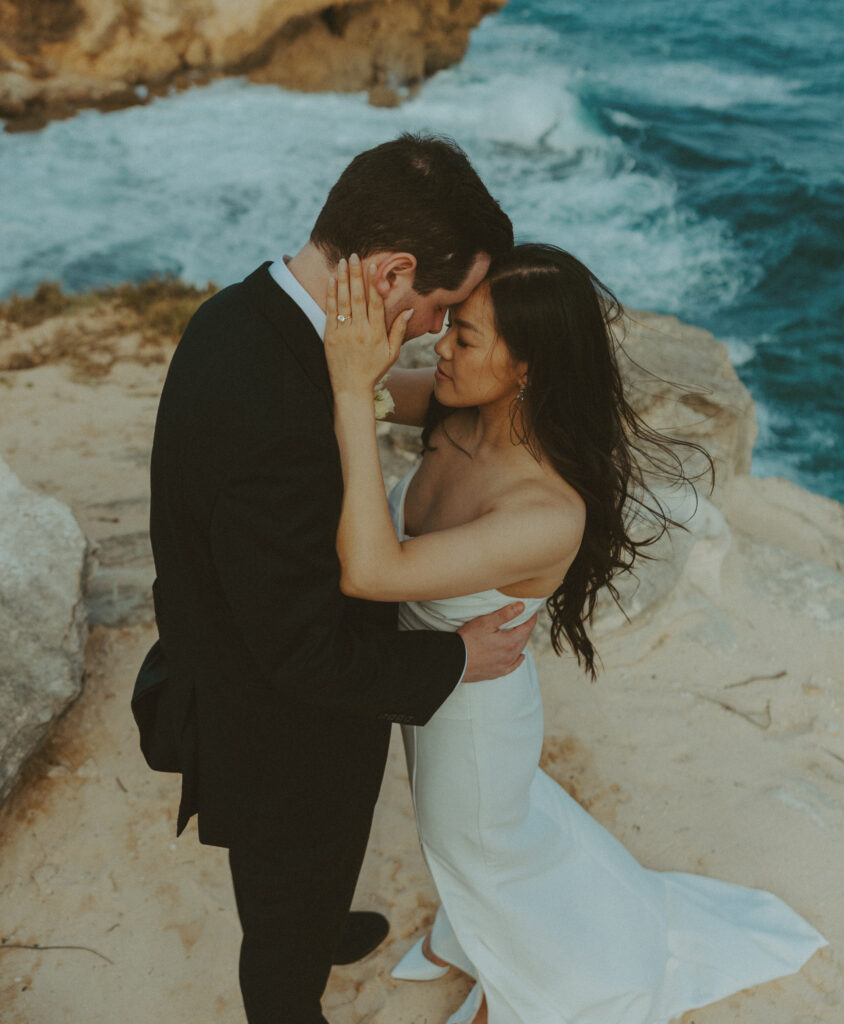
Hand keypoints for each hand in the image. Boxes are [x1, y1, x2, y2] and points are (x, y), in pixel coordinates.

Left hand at [324, 254, 411, 397]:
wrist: (351, 388)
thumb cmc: (373, 370)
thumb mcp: (392, 353)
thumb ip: (399, 330)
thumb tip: (409, 311)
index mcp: (376, 333)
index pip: (376, 302)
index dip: (374, 282)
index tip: (373, 265)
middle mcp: (360, 331)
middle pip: (358, 298)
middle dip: (356, 275)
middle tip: (355, 256)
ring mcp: (344, 333)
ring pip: (343, 302)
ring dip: (342, 280)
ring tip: (342, 262)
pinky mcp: (330, 337)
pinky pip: (331, 312)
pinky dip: (330, 295)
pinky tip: (330, 281)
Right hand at [458, 603, 537, 681]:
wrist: (455, 662)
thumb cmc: (468, 640)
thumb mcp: (486, 622)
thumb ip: (505, 614)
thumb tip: (522, 606)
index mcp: (511, 642)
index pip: (527, 627)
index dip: (531, 617)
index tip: (532, 611)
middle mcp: (511, 656)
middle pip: (524, 639)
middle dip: (526, 628)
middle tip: (524, 618)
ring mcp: (504, 666)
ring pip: (519, 651)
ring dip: (521, 641)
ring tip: (519, 632)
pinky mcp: (497, 673)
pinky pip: (513, 666)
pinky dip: (518, 660)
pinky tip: (520, 657)